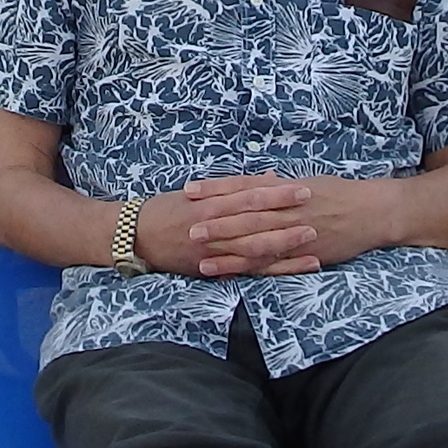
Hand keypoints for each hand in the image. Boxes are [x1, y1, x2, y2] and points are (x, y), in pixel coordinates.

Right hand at [137, 175, 320, 277]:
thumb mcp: (197, 193)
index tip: (301, 187)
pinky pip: (246, 270)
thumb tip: (268, 178)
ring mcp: (213, 249)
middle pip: (255, 219)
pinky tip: (293, 266)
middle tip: (314, 207)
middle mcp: (212, 225)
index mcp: (209, 202)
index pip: (248, 195)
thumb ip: (231, 188)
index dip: (276, 193)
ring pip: (254, 246)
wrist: (133, 236)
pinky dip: (272, 268)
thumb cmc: (166, 210)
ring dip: (284, 241)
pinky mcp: (211, 268)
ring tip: (311, 237)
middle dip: (285, 213)